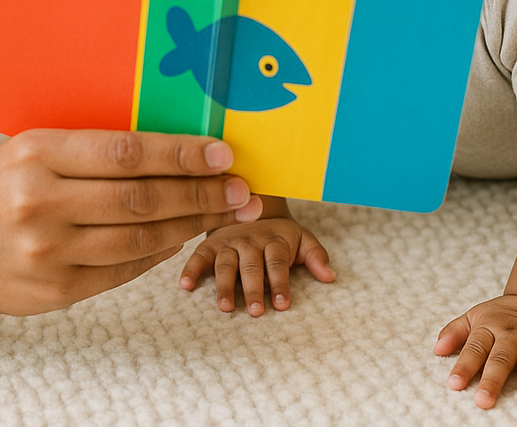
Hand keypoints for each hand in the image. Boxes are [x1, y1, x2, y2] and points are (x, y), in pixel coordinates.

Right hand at [0, 129, 261, 317]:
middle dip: (200, 193)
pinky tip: (181, 234)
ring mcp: (47, 252)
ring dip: (190, 224)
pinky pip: (124, 270)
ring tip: (223, 212)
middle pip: (140, 198)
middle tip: (240, 189)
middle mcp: (40, 201)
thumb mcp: (34, 147)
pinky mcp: (56, 291)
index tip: (221, 154)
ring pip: (139, 238)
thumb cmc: (1, 186)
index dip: (180, 154)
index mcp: (36, 153)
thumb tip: (173, 147)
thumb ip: (92, 147)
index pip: (124, 152)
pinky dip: (159, 251)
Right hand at [178, 201, 332, 315]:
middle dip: (253, 288)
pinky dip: (191, 269)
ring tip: (225, 307)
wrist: (251, 205)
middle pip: (251, 265)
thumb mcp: (301, 238)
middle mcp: (250, 239)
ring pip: (225, 263)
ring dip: (224, 285)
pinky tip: (185, 286)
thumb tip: (330, 277)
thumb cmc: (279, 233)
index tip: (282, 304)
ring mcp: (228, 241)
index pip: (277, 261)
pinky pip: (198, 256)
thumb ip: (316, 256)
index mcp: (274, 238)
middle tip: (255, 311)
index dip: (280, 282)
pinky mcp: (210, 244)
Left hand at [434, 294, 516, 410]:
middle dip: (492, 380)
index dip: (463, 366)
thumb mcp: (475, 318)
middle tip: (484, 401)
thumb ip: (455, 332)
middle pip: (502, 358)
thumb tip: (436, 350)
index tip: (453, 385)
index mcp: (490, 327)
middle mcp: (514, 334)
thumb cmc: (501, 317)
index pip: (474, 348)